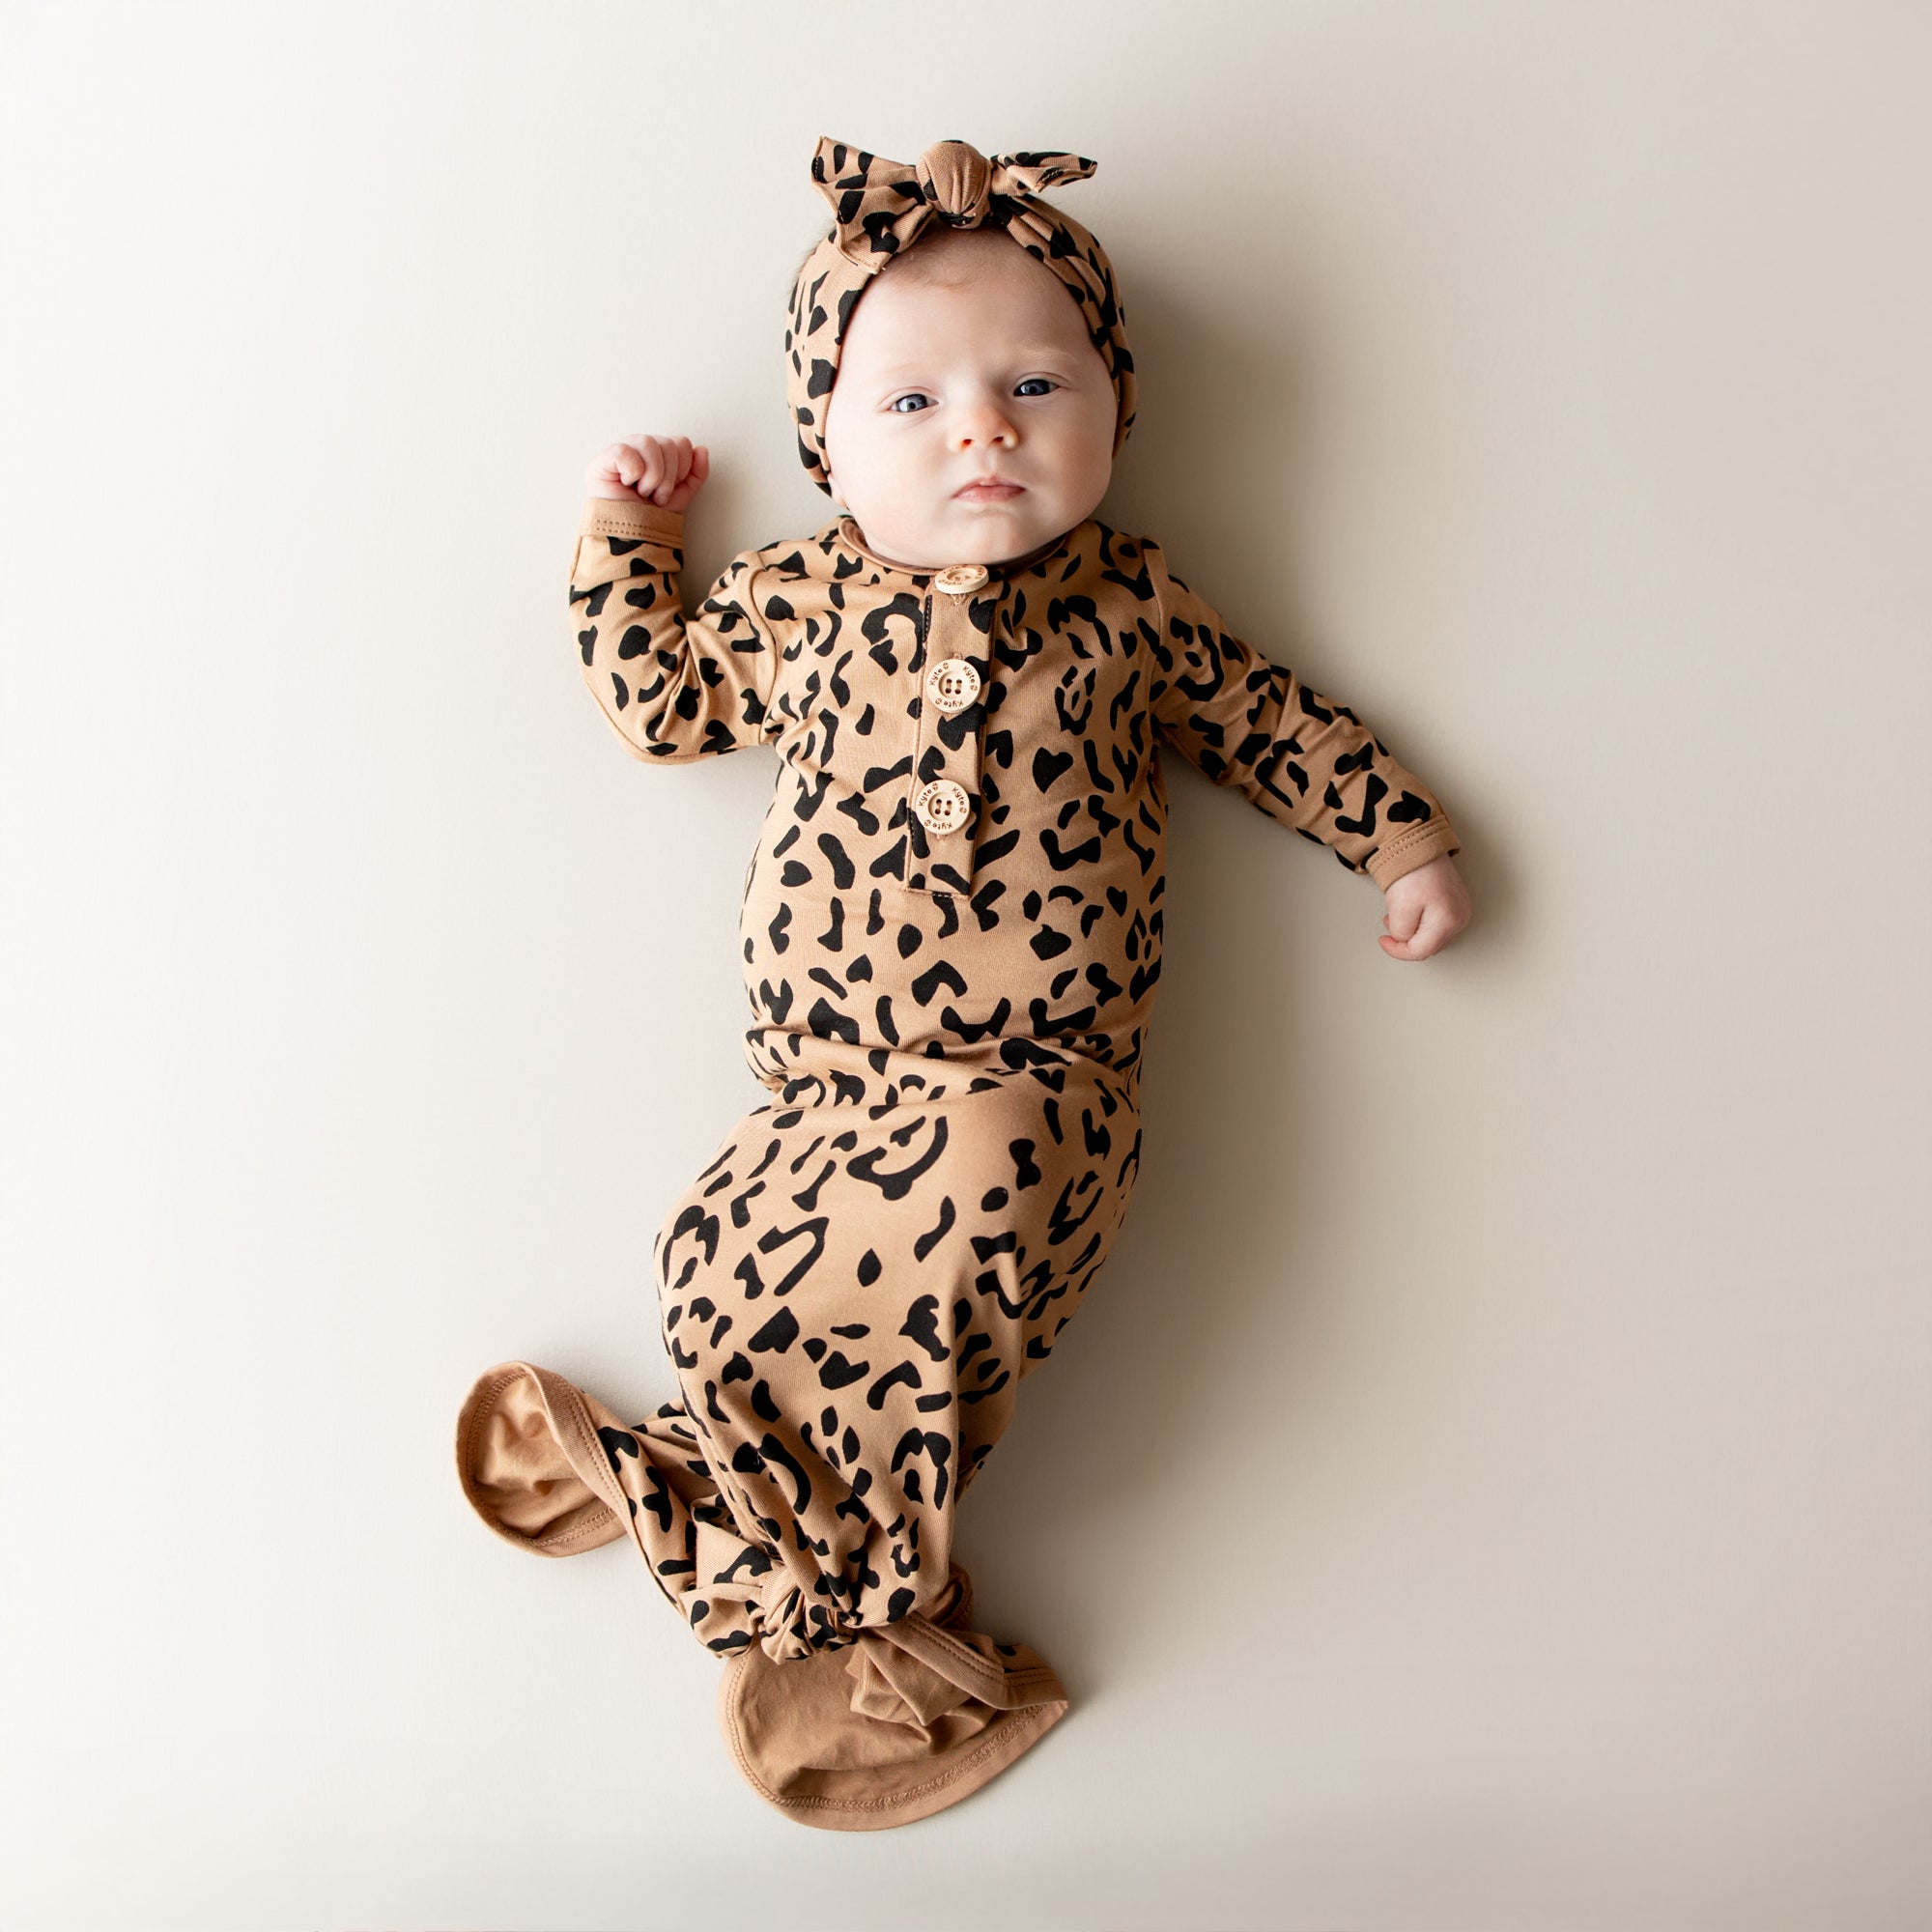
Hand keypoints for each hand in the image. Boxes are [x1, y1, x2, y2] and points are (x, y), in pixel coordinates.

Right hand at [587, 433, 710, 510]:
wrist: (632, 539)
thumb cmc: (652, 517)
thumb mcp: (681, 495)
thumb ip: (695, 473)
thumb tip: (702, 449)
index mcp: (658, 454)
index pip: (680, 442)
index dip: (682, 468)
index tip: (669, 491)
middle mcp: (639, 448)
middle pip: (668, 443)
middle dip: (667, 477)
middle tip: (655, 496)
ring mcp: (621, 451)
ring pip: (648, 443)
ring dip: (652, 477)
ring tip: (643, 493)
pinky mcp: (602, 460)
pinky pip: (625, 451)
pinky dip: (632, 472)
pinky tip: (626, 484)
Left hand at [1377, 853, 1469, 960]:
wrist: (1420, 843)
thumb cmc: (1413, 870)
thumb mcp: (1400, 908)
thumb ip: (1402, 933)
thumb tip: (1404, 940)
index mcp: (1449, 921)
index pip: (1420, 951)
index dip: (1397, 950)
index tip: (1383, 940)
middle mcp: (1460, 918)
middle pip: (1428, 946)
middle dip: (1405, 939)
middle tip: (1390, 923)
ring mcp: (1461, 911)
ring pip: (1431, 936)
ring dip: (1412, 931)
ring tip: (1398, 912)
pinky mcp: (1456, 904)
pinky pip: (1436, 924)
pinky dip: (1420, 922)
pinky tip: (1410, 910)